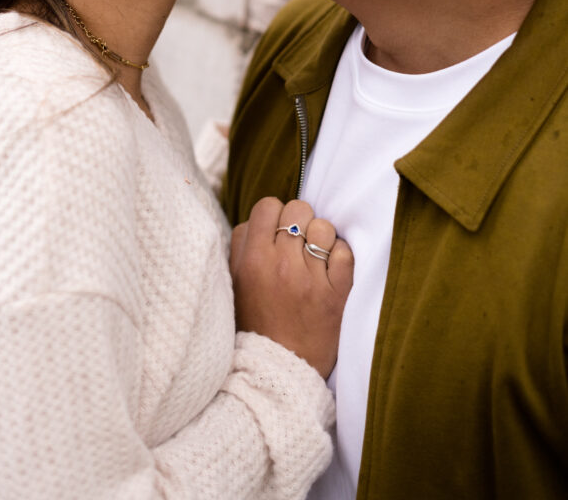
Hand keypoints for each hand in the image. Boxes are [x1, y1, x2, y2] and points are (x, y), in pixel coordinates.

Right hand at [229, 197, 352, 378]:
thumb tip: (259, 220)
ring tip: (314, 258)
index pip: (268, 205)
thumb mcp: (234, 284)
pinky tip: (329, 272)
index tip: (276, 231)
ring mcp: (312, 278)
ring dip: (320, 239)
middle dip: (299, 221)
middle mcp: (282, 264)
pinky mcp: (338, 293)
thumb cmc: (255, 325)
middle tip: (296, 244)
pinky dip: (339, 257)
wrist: (279, 372)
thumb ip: (241, 246)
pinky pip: (345, 251)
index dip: (273, 214)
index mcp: (253, 260)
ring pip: (324, 227)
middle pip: (298, 208)